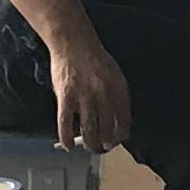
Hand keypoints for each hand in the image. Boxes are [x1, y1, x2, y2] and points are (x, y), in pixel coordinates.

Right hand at [50, 41, 133, 158]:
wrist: (74, 42)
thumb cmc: (94, 58)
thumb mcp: (115, 75)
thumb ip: (117, 96)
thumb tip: (118, 120)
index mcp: (118, 89)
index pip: (124, 121)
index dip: (121, 135)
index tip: (117, 140)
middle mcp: (103, 95)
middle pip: (107, 131)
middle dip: (106, 144)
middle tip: (103, 147)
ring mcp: (83, 97)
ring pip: (89, 132)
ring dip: (90, 144)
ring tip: (90, 147)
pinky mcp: (65, 97)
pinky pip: (65, 125)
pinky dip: (67, 139)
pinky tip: (69, 145)